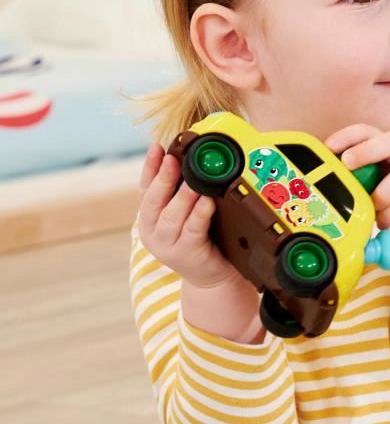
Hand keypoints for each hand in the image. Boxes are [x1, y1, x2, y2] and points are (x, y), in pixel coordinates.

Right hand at [137, 143, 240, 288]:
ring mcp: (166, 246)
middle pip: (153, 201)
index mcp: (148, 218)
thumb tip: (188, 157)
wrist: (211, 275)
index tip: (156, 147)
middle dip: (163, 178)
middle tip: (173, 159)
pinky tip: (207, 201)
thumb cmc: (201, 237)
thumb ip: (182, 191)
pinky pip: (192, 230)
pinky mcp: (185, 255)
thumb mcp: (185, 213)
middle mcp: (151, 232)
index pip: (145, 188)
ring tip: (193, 179)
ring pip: (171, 216)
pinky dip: (199, 214)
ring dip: (182, 196)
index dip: (149, 167)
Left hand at [325, 124, 389, 241]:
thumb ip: (359, 179)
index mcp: (388, 144)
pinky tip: (384, 221)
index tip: (329, 147)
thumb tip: (328, 183)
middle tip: (348, 163)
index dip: (347, 136)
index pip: (367, 131)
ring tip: (373, 205)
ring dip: (383, 192)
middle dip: (367, 150)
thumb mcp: (376, 184)